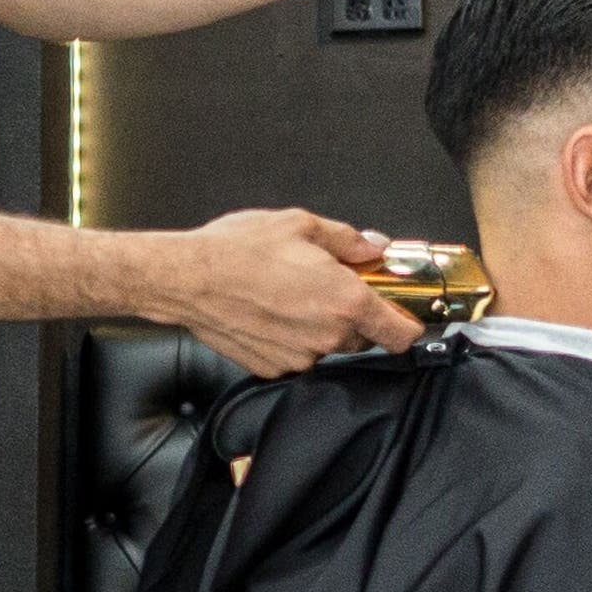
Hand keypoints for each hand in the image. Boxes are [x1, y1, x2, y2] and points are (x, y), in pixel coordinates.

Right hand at [154, 209, 422, 378]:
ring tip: (287, 296)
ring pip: (326, 346)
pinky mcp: (271, 367)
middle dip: (353, 316)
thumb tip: (372, 247)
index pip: (401, 333)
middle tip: (328, 287)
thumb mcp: (301, 224)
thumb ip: (347, 240)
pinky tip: (267, 313)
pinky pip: (295, 355)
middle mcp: (327, 335)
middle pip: (362, 338)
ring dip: (318, 327)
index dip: (407, 324)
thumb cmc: (237, 250)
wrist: (185, 279)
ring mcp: (298, 357)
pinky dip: (289, 339)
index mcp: (346, 300)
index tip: (402, 315)